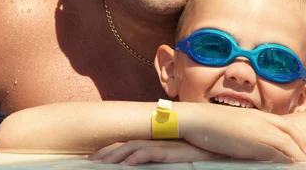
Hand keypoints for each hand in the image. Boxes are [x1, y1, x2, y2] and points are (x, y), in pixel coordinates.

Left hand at [89, 140, 222, 164]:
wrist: (217, 140)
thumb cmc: (199, 150)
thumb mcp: (176, 156)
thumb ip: (161, 156)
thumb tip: (141, 163)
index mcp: (155, 141)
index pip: (127, 144)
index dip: (109, 151)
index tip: (94, 159)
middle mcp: (156, 140)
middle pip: (124, 144)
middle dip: (105, 154)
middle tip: (88, 162)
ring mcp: (162, 144)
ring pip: (132, 148)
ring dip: (114, 157)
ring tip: (100, 165)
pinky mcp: (171, 150)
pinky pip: (149, 153)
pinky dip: (135, 158)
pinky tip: (125, 165)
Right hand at [180, 103, 305, 162]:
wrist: (198, 120)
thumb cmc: (211, 123)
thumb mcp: (236, 123)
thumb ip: (250, 130)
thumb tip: (258, 142)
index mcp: (257, 114)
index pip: (286, 123)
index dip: (297, 135)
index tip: (303, 145)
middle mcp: (261, 120)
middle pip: (290, 133)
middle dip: (301, 145)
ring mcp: (258, 131)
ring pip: (285, 144)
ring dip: (295, 155)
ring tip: (300, 163)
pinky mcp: (252, 143)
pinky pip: (274, 153)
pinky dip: (283, 159)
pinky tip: (286, 164)